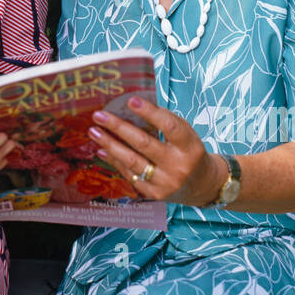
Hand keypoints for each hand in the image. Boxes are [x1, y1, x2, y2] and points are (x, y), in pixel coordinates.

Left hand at [88, 98, 221, 204]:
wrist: (201, 185)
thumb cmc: (188, 152)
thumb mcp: (186, 135)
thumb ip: (164, 122)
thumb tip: (131, 106)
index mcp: (189, 147)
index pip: (170, 126)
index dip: (150, 112)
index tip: (131, 100)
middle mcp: (178, 166)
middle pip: (144, 144)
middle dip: (118, 128)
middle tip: (99, 115)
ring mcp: (165, 182)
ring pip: (132, 161)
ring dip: (110, 144)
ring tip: (93, 132)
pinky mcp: (154, 193)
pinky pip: (129, 174)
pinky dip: (114, 161)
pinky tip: (102, 149)